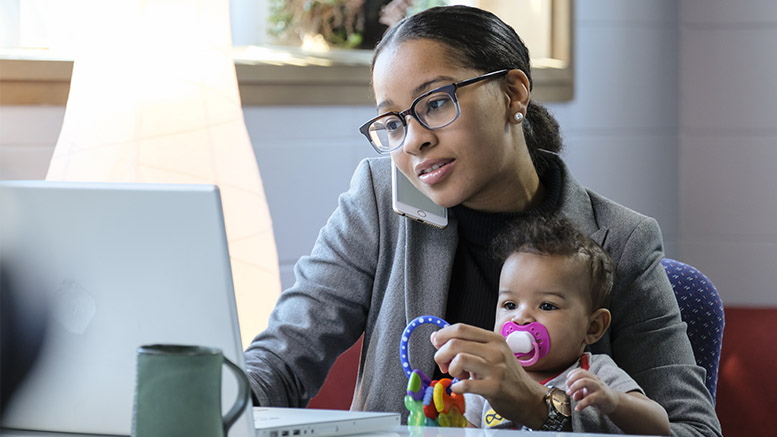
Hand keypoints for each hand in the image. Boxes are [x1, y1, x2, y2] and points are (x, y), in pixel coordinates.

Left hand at [430, 323, 547, 428]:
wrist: (528, 397)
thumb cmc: (506, 375)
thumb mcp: (490, 354)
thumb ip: (467, 345)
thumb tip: (436, 337)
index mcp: (493, 339)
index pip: (461, 328)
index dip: (443, 335)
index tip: (436, 343)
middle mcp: (496, 351)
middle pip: (456, 343)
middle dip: (441, 354)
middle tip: (443, 365)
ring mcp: (496, 369)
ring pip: (459, 359)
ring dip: (450, 369)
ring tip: (456, 375)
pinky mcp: (494, 387)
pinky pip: (466, 384)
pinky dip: (456, 387)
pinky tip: (459, 387)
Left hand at [565, 368, 618, 413]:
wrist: (614, 402)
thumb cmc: (599, 395)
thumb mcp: (587, 393)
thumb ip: (579, 393)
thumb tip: (573, 396)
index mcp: (591, 377)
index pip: (580, 370)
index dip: (571, 375)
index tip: (566, 383)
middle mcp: (595, 380)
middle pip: (582, 374)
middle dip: (571, 380)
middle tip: (567, 390)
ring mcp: (599, 387)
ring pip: (586, 381)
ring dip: (575, 387)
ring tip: (570, 395)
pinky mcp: (602, 397)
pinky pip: (590, 399)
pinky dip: (581, 404)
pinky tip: (577, 408)